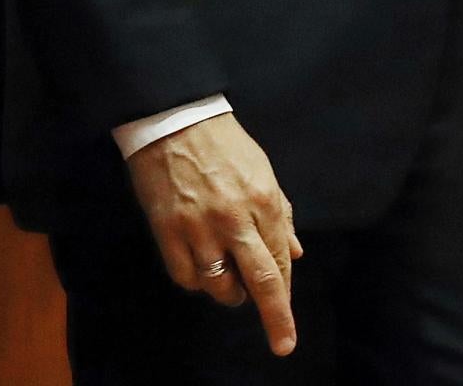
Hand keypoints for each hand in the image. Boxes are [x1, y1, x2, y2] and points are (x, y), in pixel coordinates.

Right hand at [125, 112, 304, 355]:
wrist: (172, 118)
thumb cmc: (223, 143)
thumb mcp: (262, 170)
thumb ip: (280, 213)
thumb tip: (295, 254)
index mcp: (263, 201)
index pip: (280, 261)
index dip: (285, 294)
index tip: (287, 321)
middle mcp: (234, 219)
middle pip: (260, 281)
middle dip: (275, 317)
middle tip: (282, 343)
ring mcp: (199, 226)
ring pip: (219, 285)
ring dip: (229, 294)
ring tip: (230, 286)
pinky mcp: (167, 229)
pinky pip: (185, 276)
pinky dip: (196, 282)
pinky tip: (201, 271)